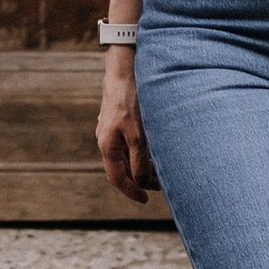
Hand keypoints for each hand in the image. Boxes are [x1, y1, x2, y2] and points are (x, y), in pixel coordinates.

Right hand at [96, 54, 158, 203]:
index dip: (131, 191)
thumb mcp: (138, 134)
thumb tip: (142, 182)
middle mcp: (106, 138)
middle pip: (122, 167)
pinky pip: (128, 141)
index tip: (146, 199)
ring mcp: (111, 128)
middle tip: (161, 183)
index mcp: (107, 145)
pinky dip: (141, 150)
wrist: (125, 69)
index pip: (117, 178)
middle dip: (140, 178)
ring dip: (142, 164)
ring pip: (127, 154)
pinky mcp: (118, 118)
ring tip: (161, 166)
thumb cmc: (130, 100)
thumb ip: (139, 161)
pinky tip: (155, 146)